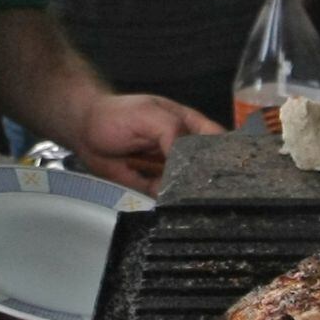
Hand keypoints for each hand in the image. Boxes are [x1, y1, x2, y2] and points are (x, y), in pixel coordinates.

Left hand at [62, 93, 215, 191]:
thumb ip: (173, 133)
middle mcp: (184, 149)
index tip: (234, 170)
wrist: (85, 131)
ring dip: (191, 194)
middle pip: (207, 168)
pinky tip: (171, 204)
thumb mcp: (150, 114)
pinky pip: (168, 197)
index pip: (219, 141)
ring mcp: (170, 169)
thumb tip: (190, 162)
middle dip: (210, 179)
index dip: (228, 155)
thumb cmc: (117, 115)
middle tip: (215, 192)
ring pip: (189, 186)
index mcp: (190, 126)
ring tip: (195, 202)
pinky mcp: (154, 186)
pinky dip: (169, 202)